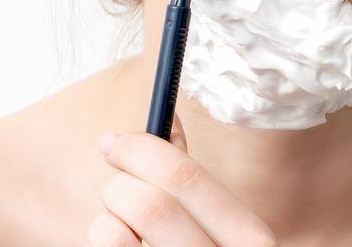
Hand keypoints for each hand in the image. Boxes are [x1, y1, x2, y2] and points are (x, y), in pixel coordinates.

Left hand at [87, 113, 278, 246]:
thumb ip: (192, 181)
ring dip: (106, 217)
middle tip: (116, 186)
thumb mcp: (220, 228)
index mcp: (249, 238)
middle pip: (147, 203)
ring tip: (123, 225)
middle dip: (119, 184)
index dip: (139, 148)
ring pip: (112, 231)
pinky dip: (102, 240)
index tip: (114, 142)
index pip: (185, 176)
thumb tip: (167, 117)